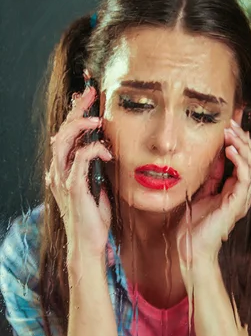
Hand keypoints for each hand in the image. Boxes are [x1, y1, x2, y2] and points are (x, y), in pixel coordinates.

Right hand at [45, 86, 113, 266]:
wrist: (89, 243)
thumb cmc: (95, 217)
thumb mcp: (97, 185)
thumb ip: (96, 167)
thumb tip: (105, 149)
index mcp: (64, 169)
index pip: (65, 134)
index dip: (72, 112)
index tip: (85, 94)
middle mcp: (59, 171)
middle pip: (61, 132)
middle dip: (75, 110)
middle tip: (90, 92)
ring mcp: (63, 180)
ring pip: (62, 142)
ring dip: (78, 126)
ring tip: (96, 118)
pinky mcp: (73, 189)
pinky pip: (78, 162)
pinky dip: (92, 151)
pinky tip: (106, 151)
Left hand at [177, 119, 250, 290]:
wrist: (190, 248)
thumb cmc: (194, 225)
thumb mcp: (202, 191)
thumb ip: (211, 175)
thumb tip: (215, 154)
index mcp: (235, 190)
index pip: (245, 160)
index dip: (242, 141)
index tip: (233, 123)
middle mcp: (242, 193)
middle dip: (243, 139)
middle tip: (232, 123)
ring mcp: (242, 199)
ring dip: (242, 146)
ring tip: (231, 132)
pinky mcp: (237, 203)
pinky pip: (245, 177)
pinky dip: (240, 161)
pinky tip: (230, 149)